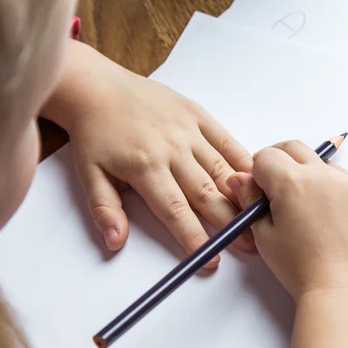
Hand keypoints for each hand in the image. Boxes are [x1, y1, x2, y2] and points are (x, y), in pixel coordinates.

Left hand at [42, 41, 254, 264]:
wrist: (97, 87)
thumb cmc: (94, 134)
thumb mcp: (88, 174)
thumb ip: (105, 210)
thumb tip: (116, 243)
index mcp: (144, 168)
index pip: (175, 211)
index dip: (195, 237)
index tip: (211, 260)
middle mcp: (171, 149)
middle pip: (205, 193)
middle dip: (229, 222)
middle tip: (249, 246)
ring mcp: (188, 130)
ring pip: (220, 168)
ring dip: (241, 194)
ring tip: (259, 216)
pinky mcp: (197, 114)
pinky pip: (225, 139)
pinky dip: (241, 158)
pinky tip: (255, 175)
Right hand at [226, 140, 347, 301]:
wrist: (347, 293)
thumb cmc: (302, 270)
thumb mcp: (266, 237)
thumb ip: (251, 202)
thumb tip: (239, 179)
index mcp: (291, 183)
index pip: (267, 156)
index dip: (258, 170)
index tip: (260, 186)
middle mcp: (323, 175)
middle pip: (295, 148)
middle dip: (282, 160)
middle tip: (279, 186)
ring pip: (324, 165)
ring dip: (312, 176)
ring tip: (310, 210)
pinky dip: (337, 192)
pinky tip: (335, 221)